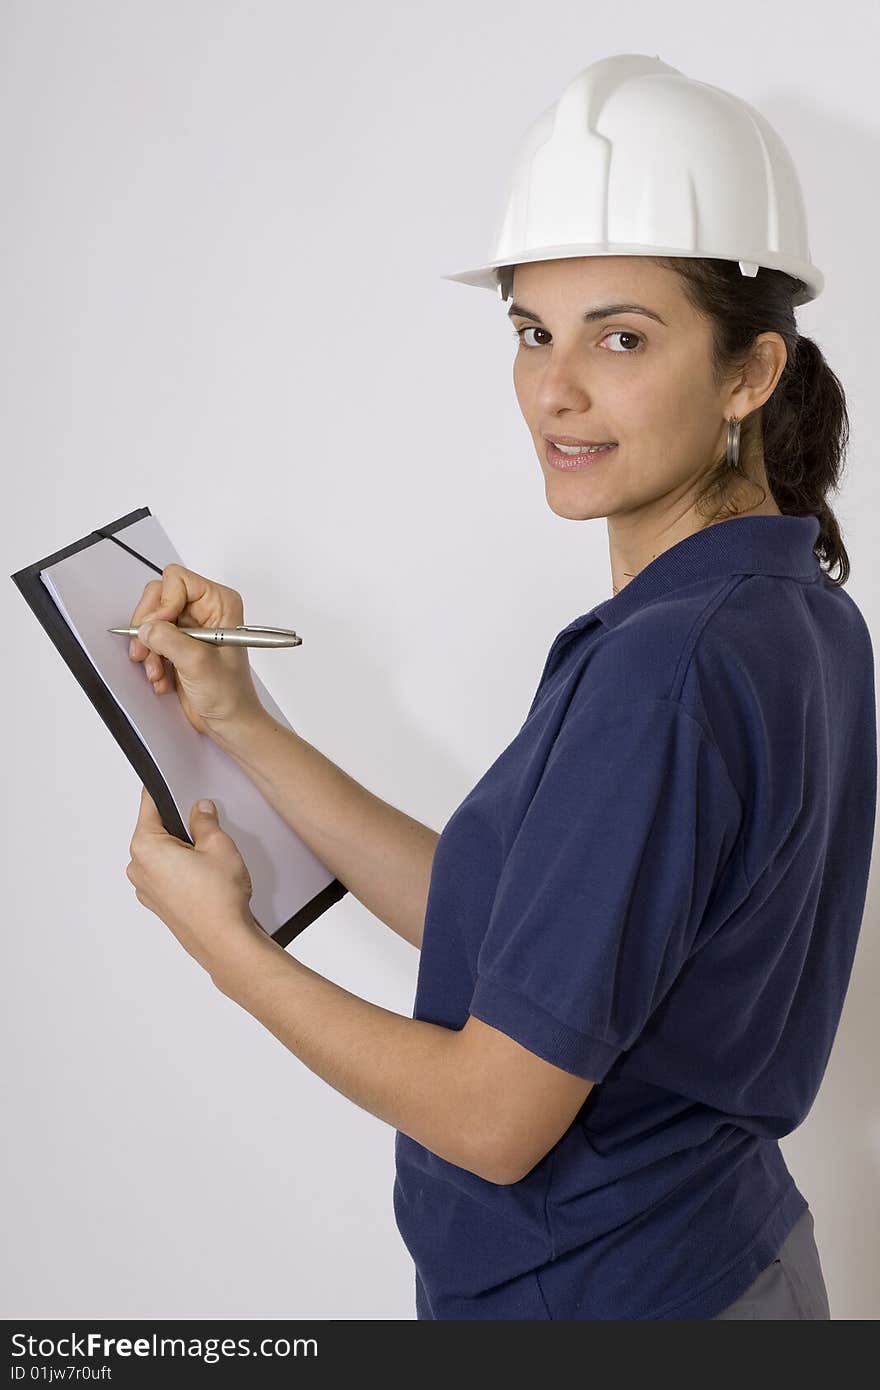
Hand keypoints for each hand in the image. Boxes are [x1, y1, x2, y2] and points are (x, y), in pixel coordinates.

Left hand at [126, 786, 265, 980]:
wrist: (225, 942)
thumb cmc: (218, 900)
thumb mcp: (218, 845)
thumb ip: (205, 821)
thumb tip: (200, 810)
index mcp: (146, 847)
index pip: (149, 805)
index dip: (164, 791)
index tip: (170, 781)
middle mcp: (139, 869)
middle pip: (156, 830)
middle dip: (180, 825)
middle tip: (207, 826)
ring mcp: (147, 890)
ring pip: (163, 855)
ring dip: (183, 850)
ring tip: (211, 857)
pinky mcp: (160, 905)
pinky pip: (168, 876)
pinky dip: (184, 870)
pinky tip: (208, 875)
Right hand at [128, 563, 266, 738]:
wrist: (229, 722)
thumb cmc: (230, 695)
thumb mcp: (198, 663)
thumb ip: (169, 640)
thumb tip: (146, 627)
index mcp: (220, 603)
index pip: (177, 579)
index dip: (163, 602)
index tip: (160, 627)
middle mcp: (205, 610)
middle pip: (158, 597)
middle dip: (149, 627)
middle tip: (146, 649)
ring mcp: (190, 627)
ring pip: (150, 621)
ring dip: (149, 649)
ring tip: (158, 671)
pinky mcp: (178, 644)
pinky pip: (150, 640)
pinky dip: (151, 660)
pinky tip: (162, 678)